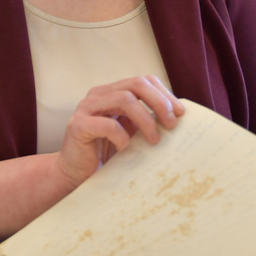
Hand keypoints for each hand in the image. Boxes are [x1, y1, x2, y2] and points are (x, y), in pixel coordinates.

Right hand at [55, 76, 184, 189]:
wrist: (74, 175)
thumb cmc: (105, 154)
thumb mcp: (130, 133)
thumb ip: (145, 119)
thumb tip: (178, 115)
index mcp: (111, 92)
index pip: (142, 81)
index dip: (164, 94)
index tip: (180, 113)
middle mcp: (98, 95)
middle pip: (136, 84)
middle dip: (159, 102)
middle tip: (172, 124)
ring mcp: (86, 108)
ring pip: (124, 99)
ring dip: (145, 120)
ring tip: (154, 140)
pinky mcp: (78, 125)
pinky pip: (108, 124)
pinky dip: (122, 137)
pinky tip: (125, 149)